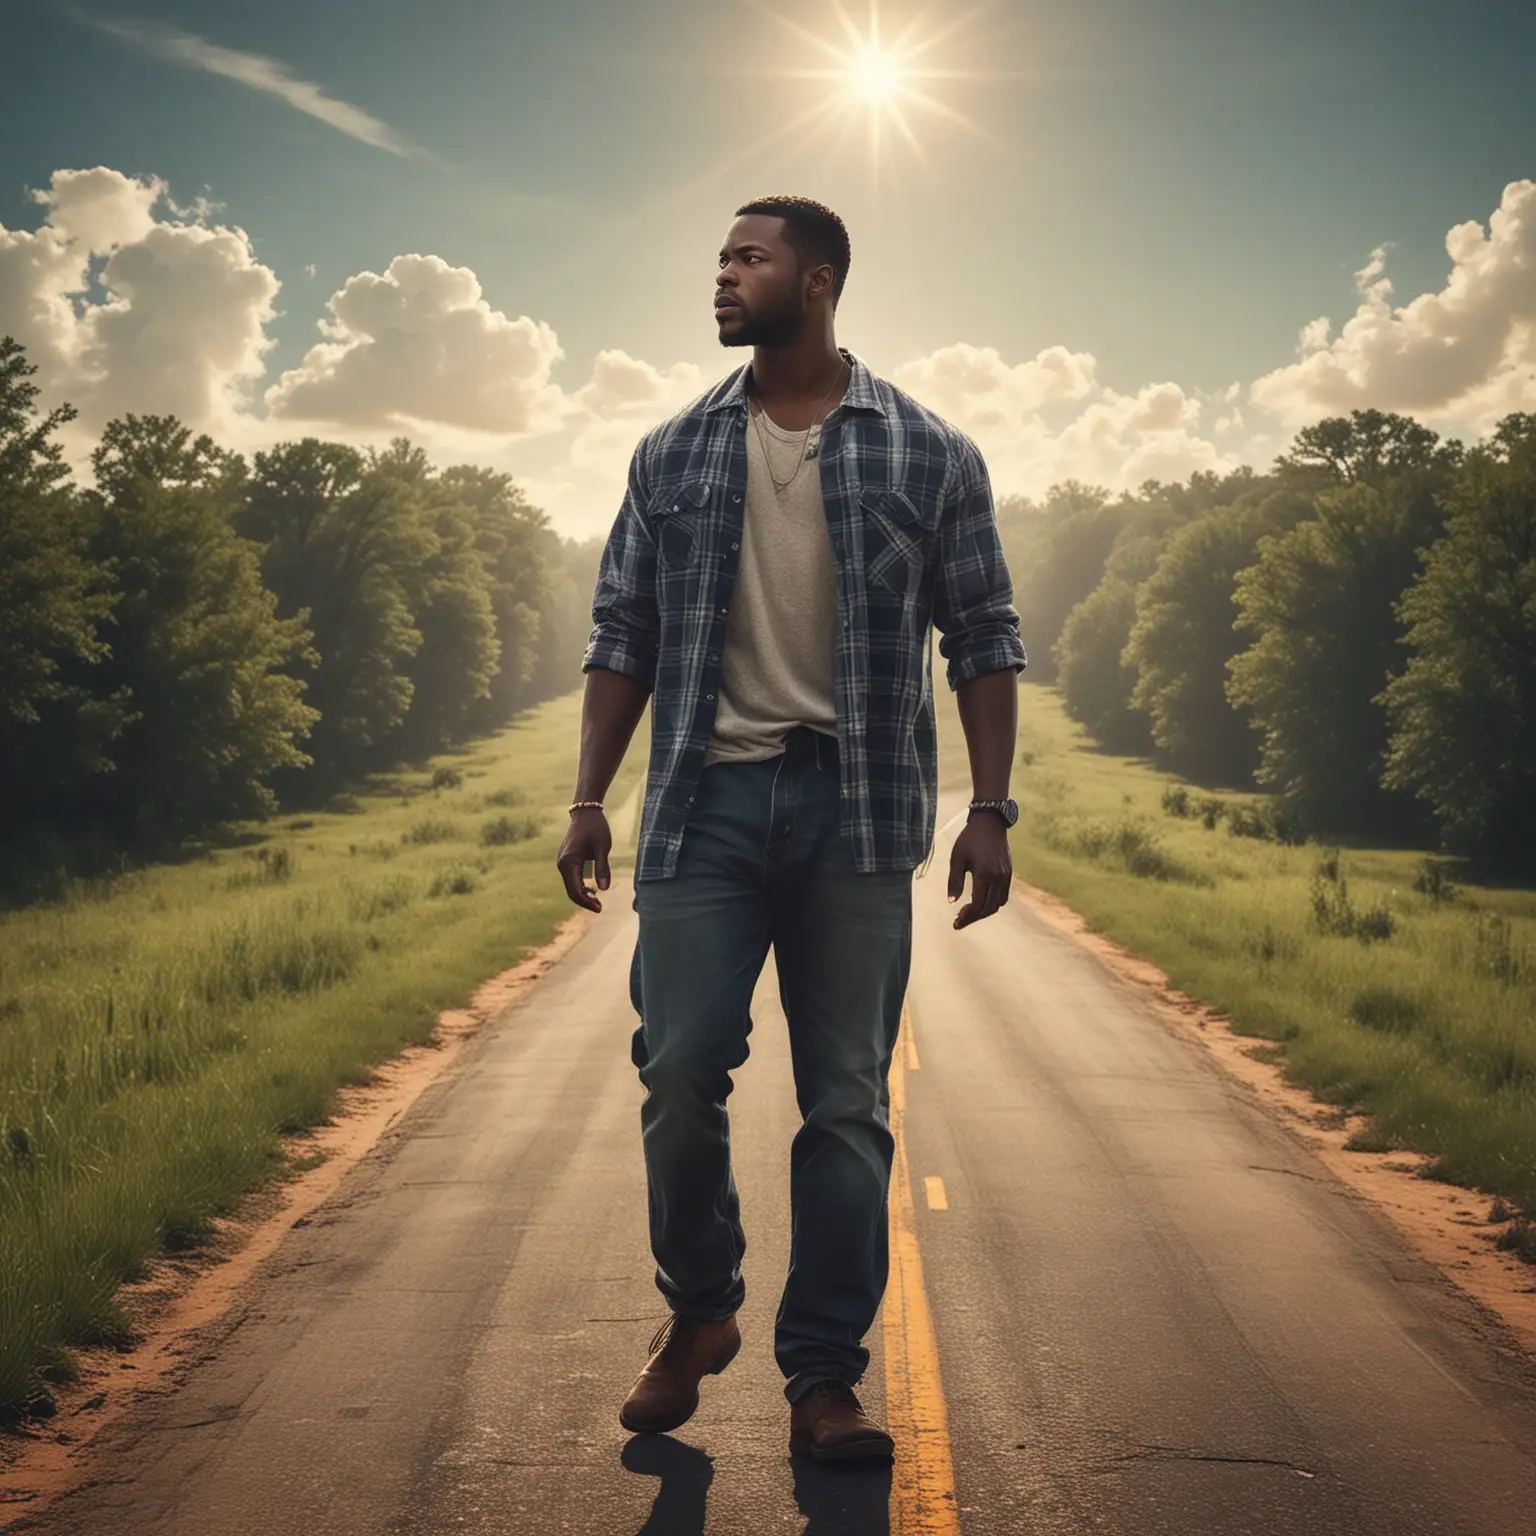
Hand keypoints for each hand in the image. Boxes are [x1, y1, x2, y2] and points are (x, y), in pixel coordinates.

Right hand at [556, 808, 611, 911]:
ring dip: (583, 895)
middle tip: (600, 908)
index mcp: (569, 861)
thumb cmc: (596, 827)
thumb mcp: (602, 847)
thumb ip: (602, 867)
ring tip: (598, 901)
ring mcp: (563, 862)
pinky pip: (572, 878)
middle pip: (571, 891)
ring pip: (571, 885)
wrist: (585, 812)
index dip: (586, 902)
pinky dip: (581, 886)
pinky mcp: (567, 860)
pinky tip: (592, 890)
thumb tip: (604, 889)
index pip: (575, 890)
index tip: (599, 908)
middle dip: (585, 901)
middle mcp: (562, 864)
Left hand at [947, 813, 1011, 929]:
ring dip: (983, 912)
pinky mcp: (1009, 873)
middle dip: (973, 917)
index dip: (967, 916)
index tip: (955, 922)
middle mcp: (998, 877)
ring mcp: (1006, 876)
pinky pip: (1003, 896)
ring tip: (968, 913)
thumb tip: (951, 902)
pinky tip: (980, 902)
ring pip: (997, 904)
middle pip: (988, 908)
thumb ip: (954, 881)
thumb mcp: (957, 858)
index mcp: (984, 874)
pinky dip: (993, 903)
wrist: (990, 822)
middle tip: (959, 920)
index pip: (977, 904)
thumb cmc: (970, 839)